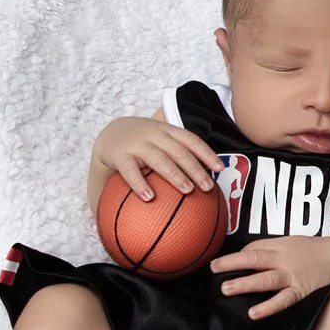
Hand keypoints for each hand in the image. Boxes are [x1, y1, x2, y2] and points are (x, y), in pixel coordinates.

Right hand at [93, 116, 220, 199]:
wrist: (109, 133)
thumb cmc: (143, 144)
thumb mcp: (160, 142)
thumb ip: (177, 156)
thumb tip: (202, 185)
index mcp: (167, 131)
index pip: (191, 140)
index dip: (207, 153)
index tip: (220, 169)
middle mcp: (154, 135)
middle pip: (179, 151)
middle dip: (196, 168)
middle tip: (208, 186)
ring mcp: (136, 144)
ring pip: (159, 159)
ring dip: (175, 175)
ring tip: (187, 190)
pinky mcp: (119, 155)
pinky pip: (130, 171)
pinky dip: (140, 184)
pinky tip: (149, 197)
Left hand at [210, 235, 329, 319]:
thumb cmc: (318, 250)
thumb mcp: (295, 241)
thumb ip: (274, 248)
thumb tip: (251, 254)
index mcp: (281, 245)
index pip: (254, 248)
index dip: (238, 256)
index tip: (223, 263)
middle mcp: (284, 259)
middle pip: (254, 260)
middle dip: (232, 263)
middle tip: (213, 268)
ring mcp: (292, 276)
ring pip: (264, 279)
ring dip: (244, 283)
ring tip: (226, 288)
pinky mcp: (301, 291)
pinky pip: (283, 300)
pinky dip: (268, 307)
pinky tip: (253, 313)